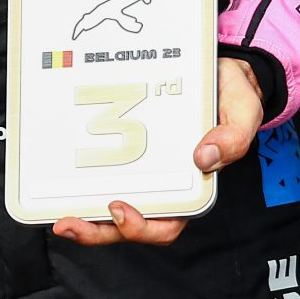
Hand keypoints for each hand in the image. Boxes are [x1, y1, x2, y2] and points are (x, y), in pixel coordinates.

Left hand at [52, 58, 265, 246]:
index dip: (141, 227)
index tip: (119, 210)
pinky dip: (80, 173)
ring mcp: (140, 165)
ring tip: (56, 212)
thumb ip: (233, 137)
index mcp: (191, 187)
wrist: (221, 68)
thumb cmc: (231, 97)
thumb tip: (205, 157)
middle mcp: (162, 182)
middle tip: (69, 224)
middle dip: (97, 230)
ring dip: (82, 212)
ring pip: (107, 200)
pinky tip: (60, 166)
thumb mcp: (243, 113)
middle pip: (127, 221)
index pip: (165, 224)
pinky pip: (100, 165)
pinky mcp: (123, 143)